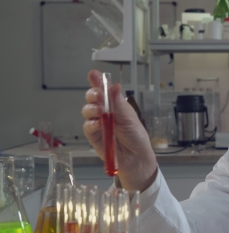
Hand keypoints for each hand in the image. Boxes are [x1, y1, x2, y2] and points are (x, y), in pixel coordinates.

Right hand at [81, 70, 157, 191]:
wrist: (137, 158)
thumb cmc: (136, 136)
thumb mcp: (130, 118)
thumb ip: (119, 103)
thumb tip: (115, 85)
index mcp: (115, 105)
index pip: (104, 90)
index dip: (97, 81)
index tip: (93, 74)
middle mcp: (105, 112)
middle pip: (93, 99)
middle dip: (93, 94)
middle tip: (98, 95)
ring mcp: (98, 124)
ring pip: (87, 111)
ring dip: (91, 108)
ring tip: (99, 109)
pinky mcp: (94, 137)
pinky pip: (88, 127)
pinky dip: (91, 123)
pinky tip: (97, 123)